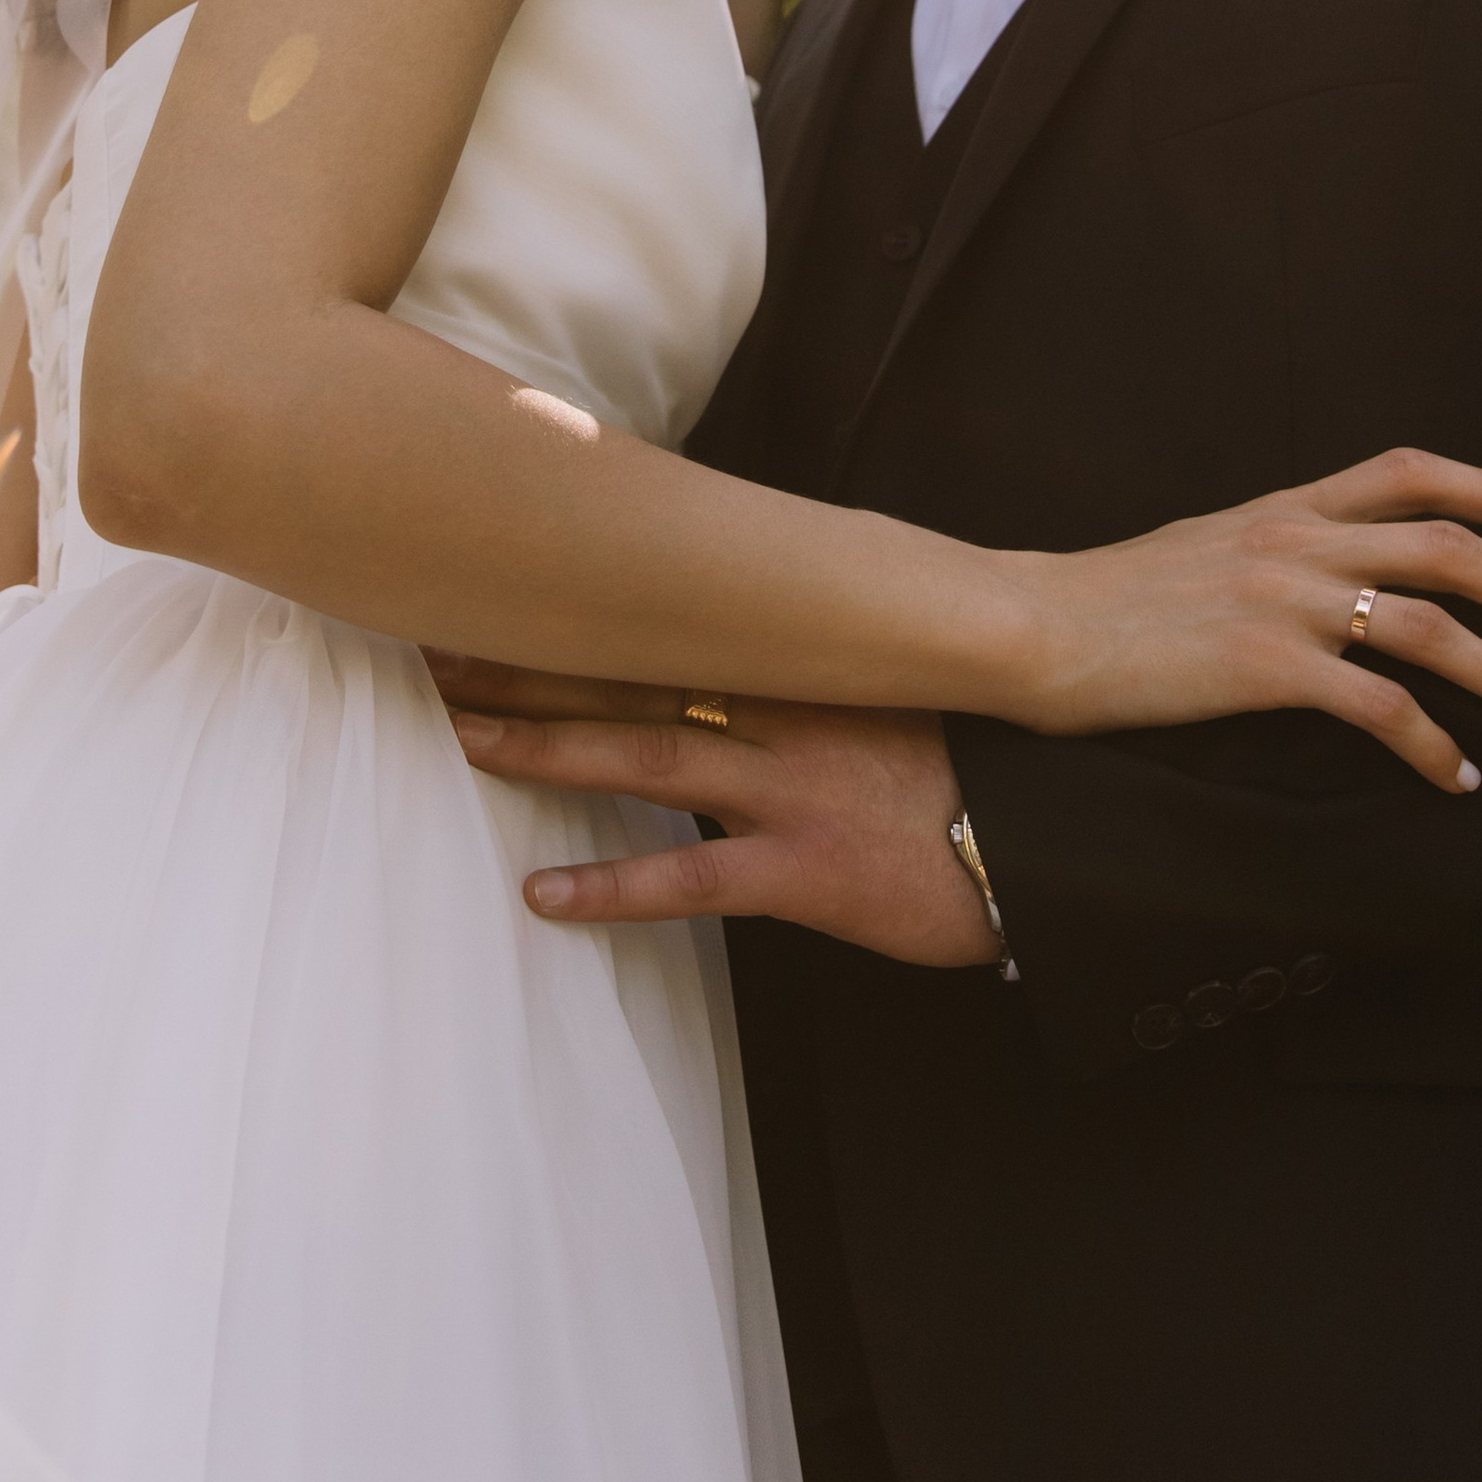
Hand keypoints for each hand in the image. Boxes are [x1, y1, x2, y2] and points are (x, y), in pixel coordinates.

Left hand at [425, 658, 998, 964]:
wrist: (1048, 849)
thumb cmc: (965, 772)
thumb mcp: (888, 691)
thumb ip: (809, 662)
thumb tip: (733, 635)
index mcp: (802, 663)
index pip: (665, 623)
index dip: (573, 609)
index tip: (497, 585)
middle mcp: (784, 713)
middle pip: (630, 677)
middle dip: (527, 665)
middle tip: (433, 646)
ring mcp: (790, 789)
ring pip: (642, 757)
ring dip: (543, 747)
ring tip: (457, 736)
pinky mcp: (803, 870)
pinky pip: (691, 878)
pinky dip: (612, 889)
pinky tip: (542, 896)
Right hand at [1004, 448, 1481, 788]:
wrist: (1039, 626)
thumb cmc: (1110, 599)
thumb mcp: (1205, 545)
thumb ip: (1274, 549)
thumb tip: (1333, 573)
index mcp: (1285, 507)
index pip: (1411, 472)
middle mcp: (1298, 542)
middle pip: (1452, 548)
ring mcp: (1285, 601)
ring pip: (1433, 628)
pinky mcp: (1267, 667)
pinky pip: (1379, 708)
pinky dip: (1433, 746)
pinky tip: (1458, 778)